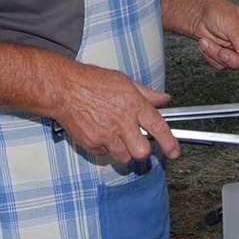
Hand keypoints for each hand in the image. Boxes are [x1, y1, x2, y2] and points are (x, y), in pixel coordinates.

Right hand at [55, 64, 178, 161]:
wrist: (64, 89)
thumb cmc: (91, 82)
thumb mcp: (125, 81)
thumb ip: (147, 94)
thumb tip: (164, 99)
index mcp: (133, 105)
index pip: (158, 127)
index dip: (169, 143)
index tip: (174, 151)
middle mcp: (122, 122)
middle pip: (142, 152)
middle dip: (143, 151)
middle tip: (139, 143)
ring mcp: (106, 135)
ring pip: (124, 157)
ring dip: (124, 151)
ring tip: (117, 136)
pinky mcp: (92, 143)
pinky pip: (105, 154)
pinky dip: (106, 148)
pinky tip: (102, 133)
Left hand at [193, 0, 238, 72]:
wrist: (200, 14)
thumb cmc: (218, 11)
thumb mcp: (231, 21)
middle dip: (233, 59)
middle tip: (222, 51)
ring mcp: (237, 51)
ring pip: (233, 65)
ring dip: (217, 55)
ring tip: (209, 42)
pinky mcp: (225, 57)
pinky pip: (221, 65)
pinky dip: (211, 56)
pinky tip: (208, 44)